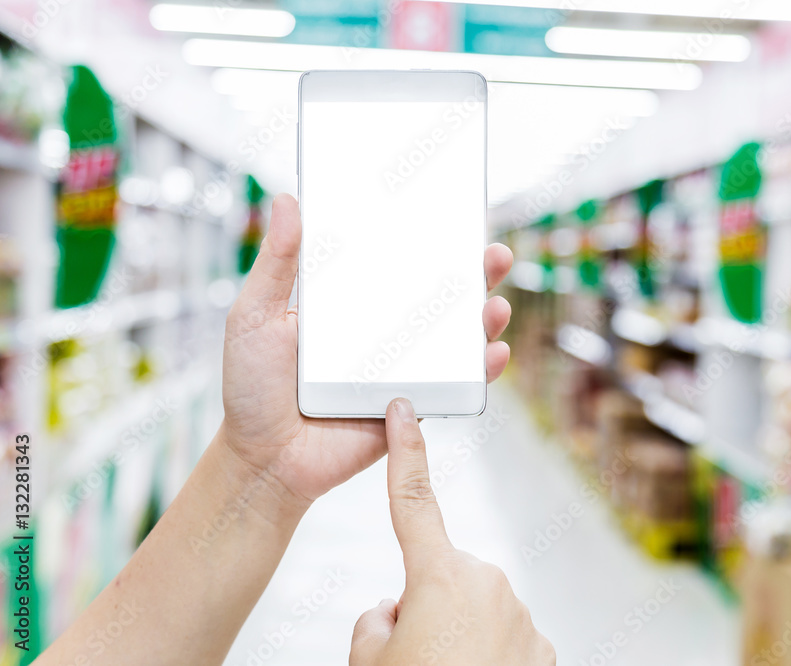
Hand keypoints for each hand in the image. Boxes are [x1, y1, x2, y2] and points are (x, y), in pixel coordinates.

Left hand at [220, 194, 513, 510]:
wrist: (264, 460)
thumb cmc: (252, 389)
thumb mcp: (255, 316)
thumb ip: (277, 264)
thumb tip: (286, 201)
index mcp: (351, 305)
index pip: (397, 264)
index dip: (428, 241)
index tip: (452, 216)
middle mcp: (382, 333)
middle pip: (438, 296)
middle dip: (474, 274)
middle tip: (494, 254)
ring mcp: (402, 369)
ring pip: (456, 339)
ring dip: (485, 319)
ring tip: (495, 304)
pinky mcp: (413, 404)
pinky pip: (455, 385)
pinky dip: (481, 370)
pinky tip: (493, 353)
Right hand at [349, 399, 555, 665]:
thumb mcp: (366, 661)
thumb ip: (377, 618)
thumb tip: (397, 607)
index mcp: (438, 577)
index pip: (411, 503)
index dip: (404, 454)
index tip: (403, 410)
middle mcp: (487, 583)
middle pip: (441, 577)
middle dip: (424, 605)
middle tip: (413, 655)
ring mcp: (520, 615)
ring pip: (473, 611)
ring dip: (455, 635)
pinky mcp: (542, 647)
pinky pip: (502, 637)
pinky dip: (485, 657)